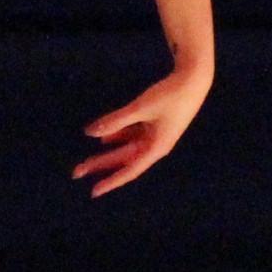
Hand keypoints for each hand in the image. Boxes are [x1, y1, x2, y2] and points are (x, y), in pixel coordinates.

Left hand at [76, 54, 214, 196]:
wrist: (194, 80)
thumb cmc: (170, 96)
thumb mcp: (141, 108)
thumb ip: (115, 121)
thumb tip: (90, 133)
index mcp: (155, 148)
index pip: (129, 170)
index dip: (111, 181)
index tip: (93, 191)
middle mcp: (155, 146)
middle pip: (124, 160)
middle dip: (101, 165)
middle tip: (77, 172)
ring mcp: (155, 135)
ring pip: (127, 148)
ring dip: (108, 152)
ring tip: (88, 160)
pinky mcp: (155, 124)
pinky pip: (133, 135)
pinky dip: (119, 136)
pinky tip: (104, 137)